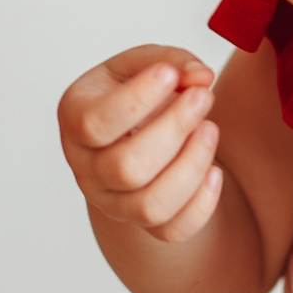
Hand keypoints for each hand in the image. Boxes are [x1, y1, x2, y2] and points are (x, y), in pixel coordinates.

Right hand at [58, 45, 224, 242]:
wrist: (133, 134)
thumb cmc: (135, 93)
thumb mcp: (143, 64)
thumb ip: (171, 61)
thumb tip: (201, 78)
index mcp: (76, 119)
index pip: (96, 123)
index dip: (136, 100)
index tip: (169, 74)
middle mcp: (87, 167)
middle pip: (126, 168)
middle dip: (173, 129)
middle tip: (203, 97)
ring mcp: (112, 201)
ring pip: (149, 206)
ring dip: (191, 166)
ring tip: (211, 129)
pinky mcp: (142, 224)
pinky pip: (172, 231)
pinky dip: (202, 205)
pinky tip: (216, 172)